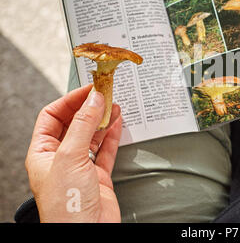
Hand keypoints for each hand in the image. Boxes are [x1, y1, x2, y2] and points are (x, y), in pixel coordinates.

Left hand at [25, 85, 121, 222]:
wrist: (88, 233)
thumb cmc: (66, 206)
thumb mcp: (70, 156)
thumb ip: (83, 125)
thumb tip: (93, 100)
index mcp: (43, 153)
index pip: (52, 116)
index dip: (70, 100)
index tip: (89, 89)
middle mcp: (60, 158)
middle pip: (74, 124)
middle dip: (89, 108)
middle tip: (104, 93)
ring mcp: (80, 167)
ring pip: (92, 135)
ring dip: (103, 119)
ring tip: (114, 104)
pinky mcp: (99, 175)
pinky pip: (106, 149)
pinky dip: (113, 135)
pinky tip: (118, 123)